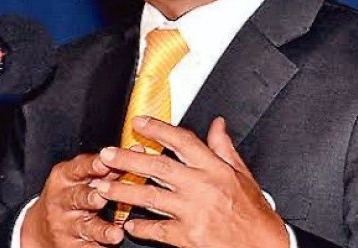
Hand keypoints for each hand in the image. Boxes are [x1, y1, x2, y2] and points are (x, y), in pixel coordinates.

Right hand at [21, 153, 123, 247]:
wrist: (40, 226)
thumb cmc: (70, 192)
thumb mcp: (80, 175)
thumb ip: (107, 165)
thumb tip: (138, 150)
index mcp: (65, 176)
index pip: (79, 168)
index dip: (92, 166)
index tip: (105, 163)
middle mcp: (62, 200)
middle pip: (78, 198)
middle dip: (91, 198)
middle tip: (103, 198)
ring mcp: (65, 224)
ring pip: (84, 227)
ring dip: (102, 230)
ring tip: (116, 234)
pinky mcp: (70, 245)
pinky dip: (100, 247)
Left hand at [91, 116, 289, 247]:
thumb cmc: (255, 215)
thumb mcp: (244, 176)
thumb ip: (225, 149)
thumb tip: (217, 124)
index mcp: (215, 169)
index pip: (182, 141)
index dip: (158, 129)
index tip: (139, 122)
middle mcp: (201, 187)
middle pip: (157, 166)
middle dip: (127, 158)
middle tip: (106, 154)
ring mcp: (192, 213)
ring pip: (149, 197)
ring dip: (123, 191)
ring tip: (103, 188)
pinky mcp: (188, 237)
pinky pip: (156, 230)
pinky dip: (140, 227)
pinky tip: (128, 223)